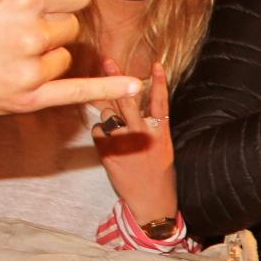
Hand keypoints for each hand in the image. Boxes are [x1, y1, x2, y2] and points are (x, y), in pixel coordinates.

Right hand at [0, 0, 137, 114]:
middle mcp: (30, 34)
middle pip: (71, 25)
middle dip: (48, 23)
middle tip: (5, 26)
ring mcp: (28, 70)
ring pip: (66, 55)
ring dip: (46, 52)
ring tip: (3, 49)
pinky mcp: (25, 99)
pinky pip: (76, 92)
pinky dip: (105, 89)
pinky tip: (133, 86)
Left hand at [91, 59, 176, 229]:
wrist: (151, 199)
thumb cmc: (157, 170)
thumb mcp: (163, 146)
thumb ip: (151, 125)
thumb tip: (129, 102)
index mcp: (161, 132)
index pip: (160, 101)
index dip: (159, 82)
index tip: (156, 64)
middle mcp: (144, 135)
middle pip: (127, 101)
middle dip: (116, 79)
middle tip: (107, 60)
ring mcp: (125, 144)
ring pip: (108, 115)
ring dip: (108, 115)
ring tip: (115, 128)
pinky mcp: (109, 153)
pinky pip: (98, 132)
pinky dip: (101, 133)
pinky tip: (109, 143)